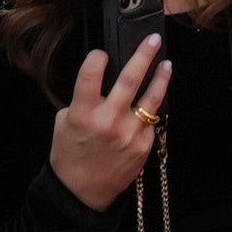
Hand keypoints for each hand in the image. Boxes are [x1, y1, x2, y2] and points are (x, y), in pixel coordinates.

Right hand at [48, 41, 170, 209]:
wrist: (82, 191)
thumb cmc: (70, 153)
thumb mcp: (64, 123)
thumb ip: (82, 100)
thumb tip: (101, 81)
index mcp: (83, 114)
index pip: (91, 76)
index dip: (97, 59)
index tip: (102, 53)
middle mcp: (109, 122)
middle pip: (130, 81)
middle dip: (143, 56)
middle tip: (153, 40)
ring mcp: (130, 134)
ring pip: (151, 99)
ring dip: (161, 79)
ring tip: (167, 64)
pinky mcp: (144, 145)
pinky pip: (150, 121)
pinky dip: (150, 110)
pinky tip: (150, 103)